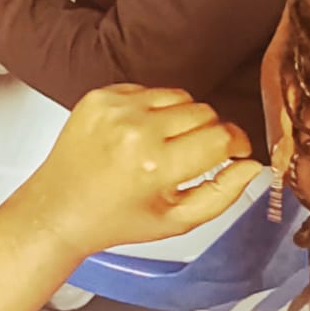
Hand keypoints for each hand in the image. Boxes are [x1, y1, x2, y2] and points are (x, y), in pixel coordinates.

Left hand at [27, 85, 260, 260]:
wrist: (58, 208)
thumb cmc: (115, 220)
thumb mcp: (176, 221)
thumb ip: (222, 195)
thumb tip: (251, 167)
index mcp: (157, 166)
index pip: (222, 137)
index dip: (237, 145)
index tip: (236, 152)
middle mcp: (136, 130)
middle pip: (205, 112)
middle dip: (210, 133)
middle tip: (196, 155)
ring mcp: (115, 108)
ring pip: (180, 96)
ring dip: (183, 117)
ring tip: (166, 144)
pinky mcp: (100, 96)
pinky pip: (148, 89)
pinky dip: (152, 108)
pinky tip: (140, 134)